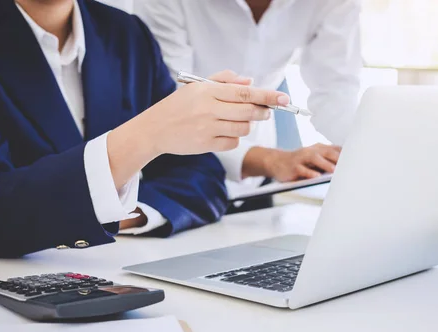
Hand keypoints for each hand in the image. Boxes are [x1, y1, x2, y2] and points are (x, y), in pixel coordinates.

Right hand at [131, 70, 286, 154]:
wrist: (154, 129)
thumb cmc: (178, 105)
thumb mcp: (196, 87)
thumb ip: (223, 80)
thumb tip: (250, 82)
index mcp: (207, 91)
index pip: (245, 92)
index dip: (267, 95)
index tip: (283, 98)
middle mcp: (208, 109)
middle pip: (248, 111)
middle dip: (262, 111)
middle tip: (266, 111)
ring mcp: (208, 128)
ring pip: (243, 128)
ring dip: (248, 125)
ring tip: (239, 120)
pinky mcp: (206, 145)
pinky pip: (232, 143)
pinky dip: (234, 138)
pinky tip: (224, 132)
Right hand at [244, 144, 340, 181]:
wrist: (276, 162)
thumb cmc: (299, 162)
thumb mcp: (314, 158)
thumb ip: (328, 159)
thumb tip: (346, 165)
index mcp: (319, 149)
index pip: (335, 149)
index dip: (346, 153)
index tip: (359, 159)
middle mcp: (311, 151)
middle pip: (327, 152)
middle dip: (338, 158)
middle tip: (349, 164)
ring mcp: (302, 158)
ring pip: (315, 159)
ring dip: (325, 164)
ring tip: (334, 170)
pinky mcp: (293, 167)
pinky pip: (302, 169)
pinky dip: (309, 173)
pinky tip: (315, 176)